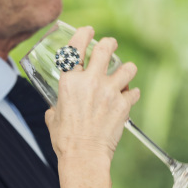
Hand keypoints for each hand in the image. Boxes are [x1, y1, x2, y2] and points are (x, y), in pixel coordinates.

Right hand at [45, 27, 139, 161]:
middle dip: (110, 43)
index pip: (76, 47)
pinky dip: (132, 94)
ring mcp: (109, 92)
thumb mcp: (53, 117)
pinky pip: (133, 92)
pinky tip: (129, 96)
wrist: (83, 156)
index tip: (89, 31)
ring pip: (127, 68)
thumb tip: (58, 106)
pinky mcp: (123, 105)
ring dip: (127, 69)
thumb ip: (57, 105)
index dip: (84, 34)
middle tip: (111, 45)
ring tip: (126, 72)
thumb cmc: (65, 139)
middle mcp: (90, 81)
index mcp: (69, 81)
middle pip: (105, 49)